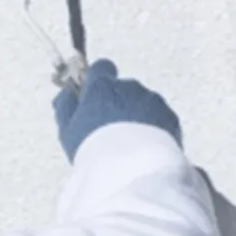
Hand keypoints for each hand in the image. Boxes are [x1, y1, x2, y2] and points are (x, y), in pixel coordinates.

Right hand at [52, 59, 181, 160]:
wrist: (132, 168)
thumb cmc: (94, 148)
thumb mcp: (68, 130)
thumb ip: (65, 107)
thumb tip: (66, 93)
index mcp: (102, 86)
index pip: (101, 67)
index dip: (97, 79)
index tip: (93, 95)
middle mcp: (129, 86)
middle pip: (123, 87)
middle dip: (118, 101)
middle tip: (111, 128)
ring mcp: (153, 100)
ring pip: (143, 102)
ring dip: (137, 115)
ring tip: (130, 143)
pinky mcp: (170, 117)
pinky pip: (161, 117)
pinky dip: (155, 127)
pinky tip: (145, 148)